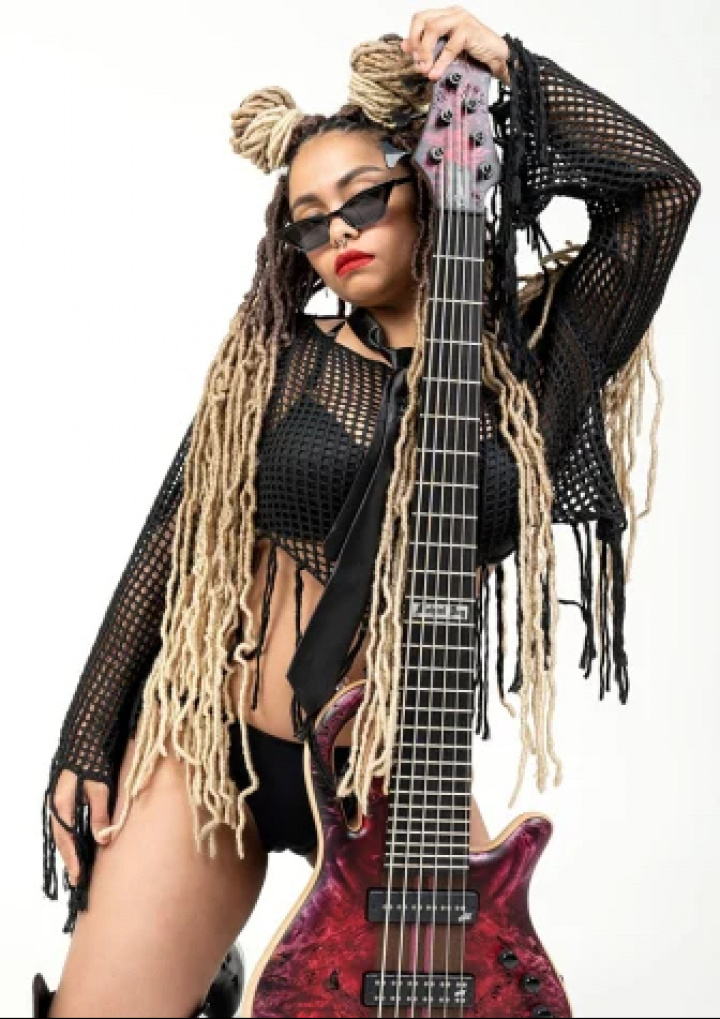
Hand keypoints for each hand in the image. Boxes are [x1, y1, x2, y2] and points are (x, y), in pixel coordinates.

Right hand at [49, 769, 111, 885]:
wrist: (87, 735)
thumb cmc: (93, 760)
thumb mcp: (99, 788)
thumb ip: (99, 814)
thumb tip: (102, 840)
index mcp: (61, 805)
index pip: (66, 840)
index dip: (72, 859)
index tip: (78, 877)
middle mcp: (56, 805)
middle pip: (61, 838)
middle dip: (69, 858)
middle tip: (77, 879)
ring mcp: (59, 800)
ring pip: (63, 830)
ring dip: (70, 848)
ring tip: (78, 865)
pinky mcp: (65, 795)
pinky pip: (66, 821)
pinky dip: (72, 834)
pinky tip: (80, 841)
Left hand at [400, 6, 511, 85]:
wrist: (499, 58)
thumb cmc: (475, 54)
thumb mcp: (447, 51)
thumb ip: (430, 47)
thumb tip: (406, 47)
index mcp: (445, 15)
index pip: (420, 19)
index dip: (411, 36)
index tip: (408, 53)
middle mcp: (452, 14)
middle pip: (422, 19)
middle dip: (415, 42)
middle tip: (417, 61)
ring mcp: (461, 20)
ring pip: (432, 29)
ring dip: (425, 51)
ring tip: (425, 69)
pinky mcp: (469, 30)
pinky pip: (449, 47)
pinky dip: (440, 62)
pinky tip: (436, 73)